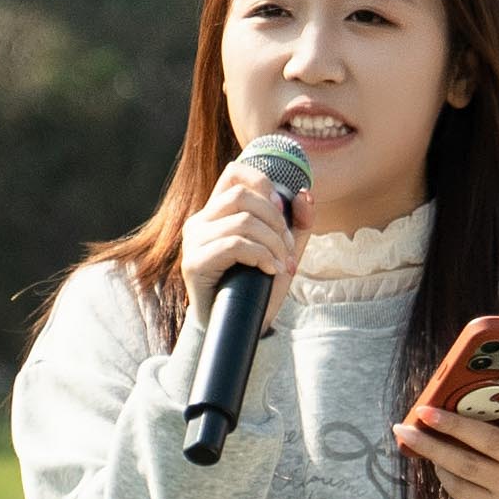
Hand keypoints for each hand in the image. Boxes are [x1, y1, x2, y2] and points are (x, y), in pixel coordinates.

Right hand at [178, 153, 306, 318]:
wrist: (238, 325)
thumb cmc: (258, 286)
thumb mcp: (284, 250)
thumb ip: (297, 223)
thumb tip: (305, 194)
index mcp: (218, 212)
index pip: (234, 173)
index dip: (262, 182)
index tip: (282, 210)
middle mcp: (201, 221)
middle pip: (242, 196)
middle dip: (276, 221)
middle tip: (287, 248)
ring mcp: (194, 241)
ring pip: (242, 221)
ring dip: (273, 243)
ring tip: (282, 264)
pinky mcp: (195, 263)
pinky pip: (235, 245)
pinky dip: (262, 256)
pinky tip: (271, 270)